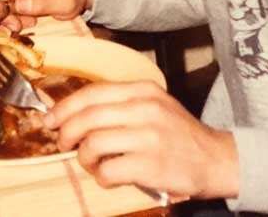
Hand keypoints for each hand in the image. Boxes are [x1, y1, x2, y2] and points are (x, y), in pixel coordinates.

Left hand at [46, 81, 238, 199]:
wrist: (216, 159)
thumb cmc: (178, 134)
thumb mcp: (154, 105)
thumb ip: (120, 104)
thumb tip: (74, 113)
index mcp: (143, 90)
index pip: (92, 92)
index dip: (65, 106)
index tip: (50, 119)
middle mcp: (145, 108)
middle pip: (87, 117)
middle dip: (66, 132)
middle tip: (63, 143)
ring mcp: (149, 136)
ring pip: (93, 143)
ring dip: (84, 158)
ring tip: (91, 163)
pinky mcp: (151, 164)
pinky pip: (108, 170)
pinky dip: (101, 177)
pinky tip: (108, 177)